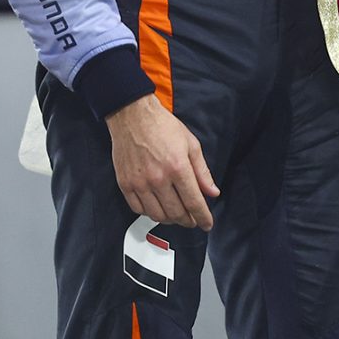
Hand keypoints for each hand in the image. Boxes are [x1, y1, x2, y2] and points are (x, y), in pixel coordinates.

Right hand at [106, 94, 219, 230]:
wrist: (132, 114)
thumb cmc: (161, 125)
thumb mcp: (190, 144)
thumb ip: (202, 171)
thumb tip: (212, 192)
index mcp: (177, 167)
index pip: (194, 203)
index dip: (203, 217)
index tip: (207, 224)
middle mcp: (158, 178)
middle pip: (177, 213)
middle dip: (188, 220)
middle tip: (192, 219)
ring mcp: (140, 182)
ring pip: (157, 215)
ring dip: (169, 219)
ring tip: (175, 213)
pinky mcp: (125, 183)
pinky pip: (138, 209)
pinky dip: (149, 212)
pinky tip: (156, 206)